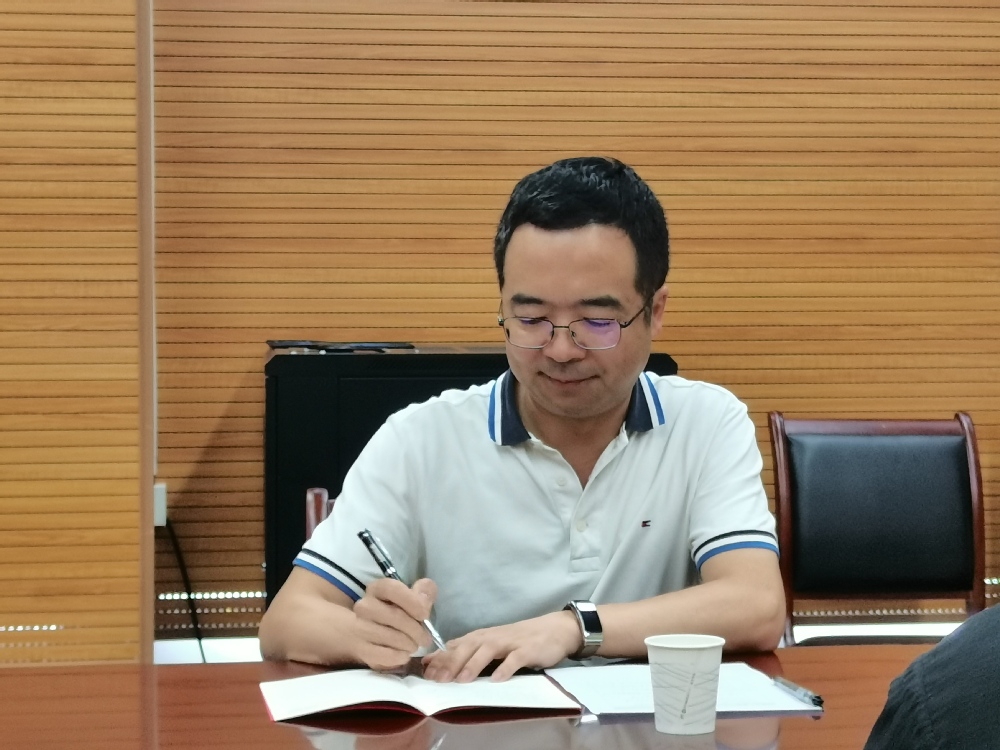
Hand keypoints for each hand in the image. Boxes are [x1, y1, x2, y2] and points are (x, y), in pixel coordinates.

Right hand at [351, 577, 437, 670]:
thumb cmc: (399, 613)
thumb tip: (425, 593)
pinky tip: (404, 655)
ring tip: (415, 646)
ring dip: (408, 644)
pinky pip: (383, 654)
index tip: (424, 614)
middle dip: (415, 629)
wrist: (373, 635)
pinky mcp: (361, 649)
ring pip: (389, 636)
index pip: (391, 588)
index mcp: (377, 589)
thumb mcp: (413, 599)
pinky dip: (398, 656)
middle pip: (393, 615)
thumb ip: (423, 592)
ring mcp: (359, 627)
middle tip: (425, 638)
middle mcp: (364, 606)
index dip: (411, 601)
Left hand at [421, 610, 580, 682]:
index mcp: (482, 636)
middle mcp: (493, 637)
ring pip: (488, 650)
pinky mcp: (528, 650)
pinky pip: (516, 659)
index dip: (440, 658)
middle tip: (438, 680)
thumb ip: (468, 650)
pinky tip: (497, 679)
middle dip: (452, 662)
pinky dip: (506, 668)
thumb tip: (438, 659)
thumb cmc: (520, 639)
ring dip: (474, 664)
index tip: (424, 671)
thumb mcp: (492, 642)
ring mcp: (511, 642)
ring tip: (462, 680)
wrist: (555, 628)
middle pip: (468, 646)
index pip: (456, 645)